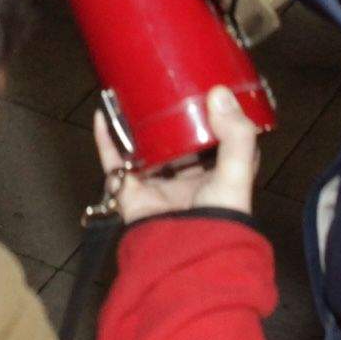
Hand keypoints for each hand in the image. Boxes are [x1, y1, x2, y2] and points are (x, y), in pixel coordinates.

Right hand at [93, 86, 260, 221]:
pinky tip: (104, 114)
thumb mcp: (236, 173)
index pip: (220, 139)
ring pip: (144, 146)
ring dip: (136, 122)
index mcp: (218, 175)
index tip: (210, 87)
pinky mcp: (131, 191)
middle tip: (165, 84)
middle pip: (177, 140)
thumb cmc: (218, 219)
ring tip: (131, 93)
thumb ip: (236, 135)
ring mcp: (157, 184)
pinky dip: (107, 138)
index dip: (216, 115)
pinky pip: (115, 161)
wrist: (183, 255)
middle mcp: (188, 178)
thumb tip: (219, 92)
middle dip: (171, 115)